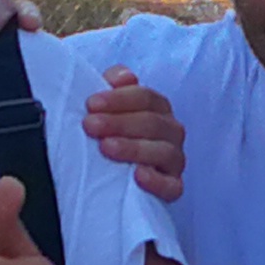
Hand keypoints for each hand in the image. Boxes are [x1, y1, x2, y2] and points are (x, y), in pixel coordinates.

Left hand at [80, 63, 186, 203]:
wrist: (107, 176)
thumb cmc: (107, 134)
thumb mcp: (105, 107)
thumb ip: (114, 85)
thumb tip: (125, 77)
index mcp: (158, 109)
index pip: (146, 98)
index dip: (119, 99)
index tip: (91, 104)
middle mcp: (171, 132)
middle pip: (153, 122)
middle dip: (119, 122)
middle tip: (90, 125)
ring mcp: (174, 161)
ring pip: (164, 152)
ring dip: (134, 148)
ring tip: (106, 147)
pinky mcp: (172, 187)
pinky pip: (172, 186)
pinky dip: (157, 181)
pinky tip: (138, 176)